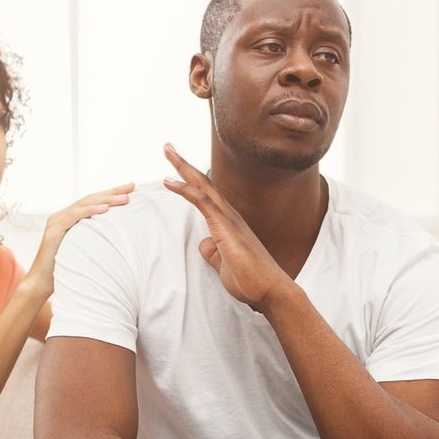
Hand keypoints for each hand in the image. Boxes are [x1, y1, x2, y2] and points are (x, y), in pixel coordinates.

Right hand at [21, 183, 133, 296]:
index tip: (131, 190)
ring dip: (106, 200)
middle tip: (132, 187)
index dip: (111, 194)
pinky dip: (90, 211)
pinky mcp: (53, 230)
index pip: (93, 202)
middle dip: (112, 192)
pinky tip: (105, 209)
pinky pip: (74, 216)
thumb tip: (120, 238)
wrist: (41, 284)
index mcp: (70, 219)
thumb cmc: (65, 270)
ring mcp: (56, 221)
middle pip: (90, 199)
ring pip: (84, 204)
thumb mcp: (85, 250)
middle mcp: (62, 216)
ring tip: (124, 199)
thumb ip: (95, 239)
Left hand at [161, 143, 293, 312]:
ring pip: (203, 185)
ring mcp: (229, 219)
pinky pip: (202, 202)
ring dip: (183, 168)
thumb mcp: (224, 265)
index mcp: (229, 222)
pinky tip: (169, 181)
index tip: (174, 167)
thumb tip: (204, 244)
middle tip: (168, 147)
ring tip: (167, 150)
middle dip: (184, 164)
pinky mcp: (226, 227)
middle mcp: (230, 215)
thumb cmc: (251, 280)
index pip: (206, 194)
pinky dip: (185, 189)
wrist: (271, 290)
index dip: (190, 179)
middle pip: (203, 182)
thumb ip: (214, 253)